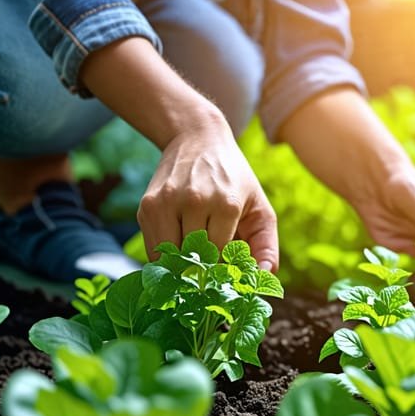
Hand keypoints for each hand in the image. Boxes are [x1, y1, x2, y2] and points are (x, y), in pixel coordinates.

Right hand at [137, 119, 278, 270]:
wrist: (198, 139)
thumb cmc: (234, 179)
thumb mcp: (259, 208)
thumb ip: (267, 245)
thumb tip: (265, 276)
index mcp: (226, 205)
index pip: (220, 257)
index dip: (222, 268)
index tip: (226, 269)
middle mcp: (194, 202)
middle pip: (194, 259)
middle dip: (202, 269)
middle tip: (209, 269)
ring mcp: (167, 203)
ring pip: (169, 258)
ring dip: (181, 265)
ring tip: (194, 257)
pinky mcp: (147, 206)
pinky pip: (153, 248)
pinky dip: (166, 256)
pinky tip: (179, 245)